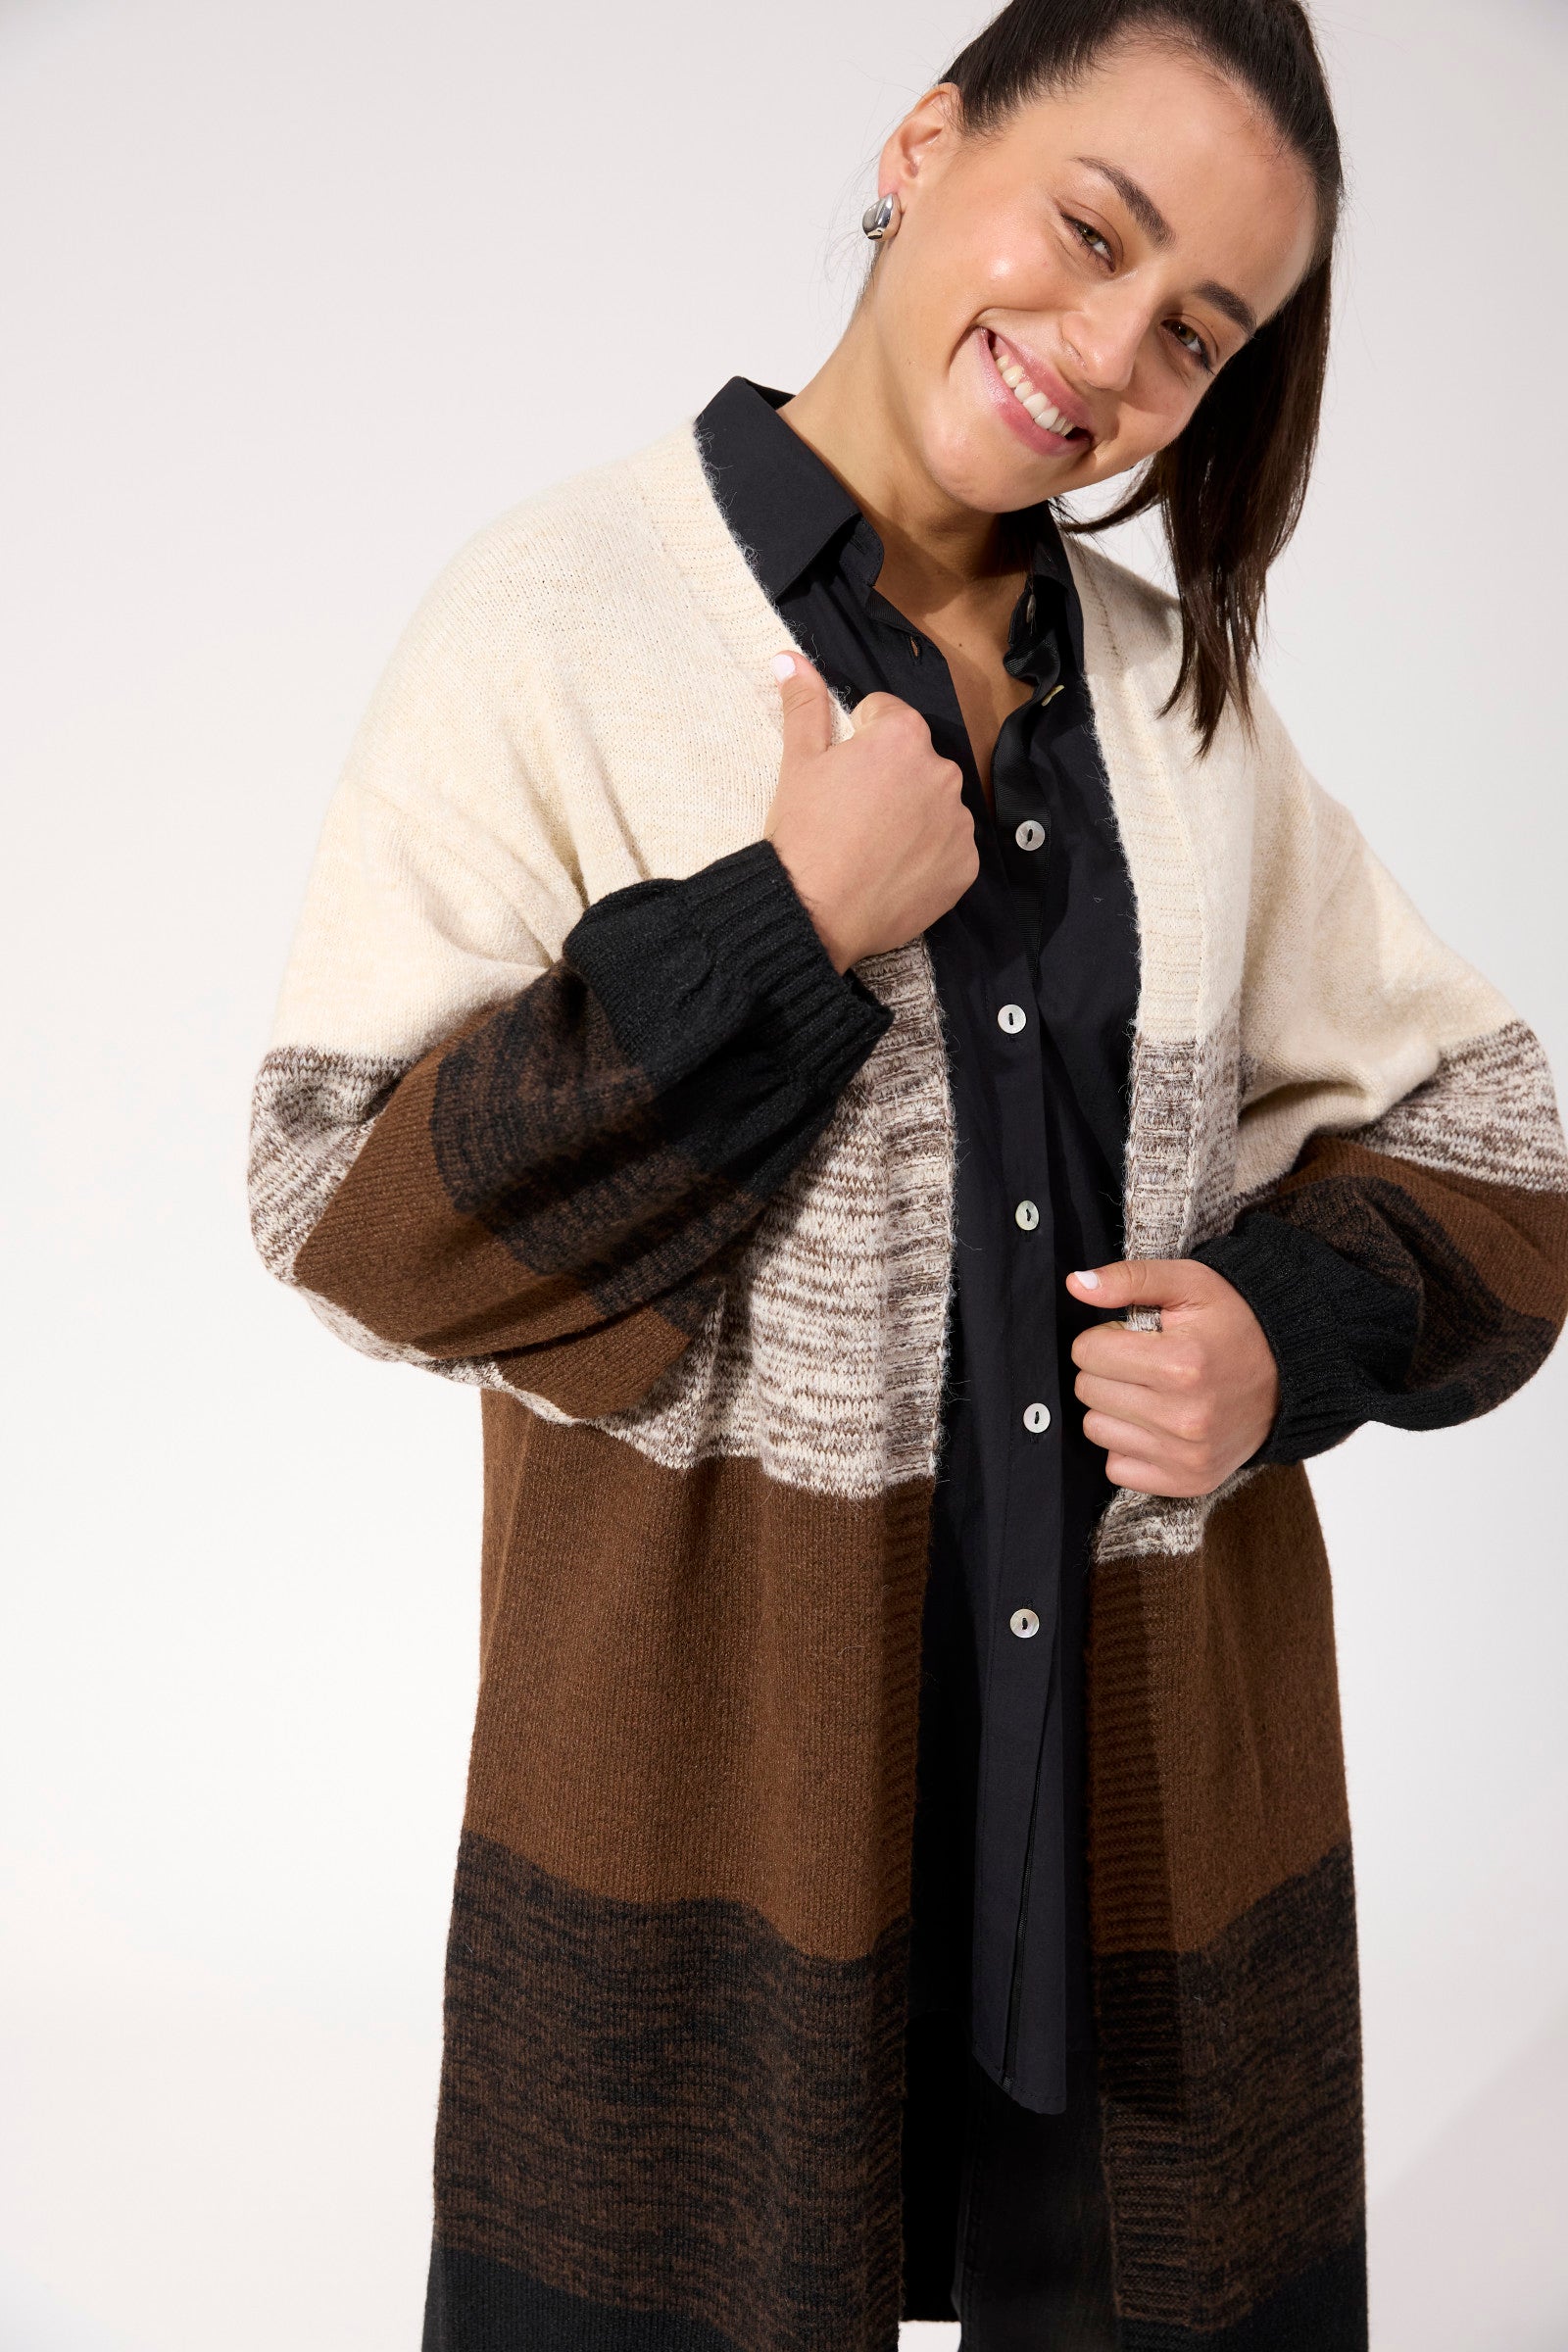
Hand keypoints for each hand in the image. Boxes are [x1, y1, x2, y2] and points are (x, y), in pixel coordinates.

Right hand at [764, 651, 978, 971]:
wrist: (815, 912)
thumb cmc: (804, 833)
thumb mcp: (798, 761)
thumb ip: (804, 703)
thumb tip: (789, 656)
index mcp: (903, 735)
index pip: (884, 715)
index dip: (856, 741)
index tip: (839, 775)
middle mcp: (942, 770)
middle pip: (915, 760)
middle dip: (890, 777)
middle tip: (852, 815)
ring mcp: (958, 821)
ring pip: (934, 804)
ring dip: (912, 816)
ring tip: (872, 846)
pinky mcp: (965, 866)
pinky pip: (948, 849)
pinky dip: (927, 857)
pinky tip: (893, 871)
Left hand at [1066, 1259, 1279, 1497]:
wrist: (1290, 1374)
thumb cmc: (1234, 1321)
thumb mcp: (1188, 1284)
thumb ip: (1129, 1278)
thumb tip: (1076, 1285)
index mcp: (1181, 1364)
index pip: (1087, 1352)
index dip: (1103, 1337)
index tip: (1133, 1336)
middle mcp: (1184, 1417)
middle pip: (1088, 1390)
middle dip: (1106, 1370)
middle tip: (1143, 1363)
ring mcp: (1187, 1455)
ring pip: (1096, 1429)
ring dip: (1113, 1407)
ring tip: (1150, 1391)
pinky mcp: (1188, 1482)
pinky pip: (1116, 1468)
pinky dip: (1128, 1445)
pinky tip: (1156, 1424)